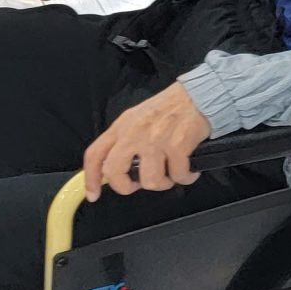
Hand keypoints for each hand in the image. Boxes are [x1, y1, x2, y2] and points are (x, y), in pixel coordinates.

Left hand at [83, 82, 211, 199]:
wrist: (199, 95)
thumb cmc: (170, 107)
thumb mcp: (138, 117)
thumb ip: (125, 139)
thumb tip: (119, 168)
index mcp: (122, 126)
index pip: (95, 154)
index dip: (91, 179)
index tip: (94, 194)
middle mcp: (134, 133)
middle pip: (114, 171)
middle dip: (125, 187)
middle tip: (139, 185)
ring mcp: (156, 140)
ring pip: (150, 180)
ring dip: (163, 183)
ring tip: (171, 175)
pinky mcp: (178, 145)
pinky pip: (178, 175)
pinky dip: (186, 177)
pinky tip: (189, 171)